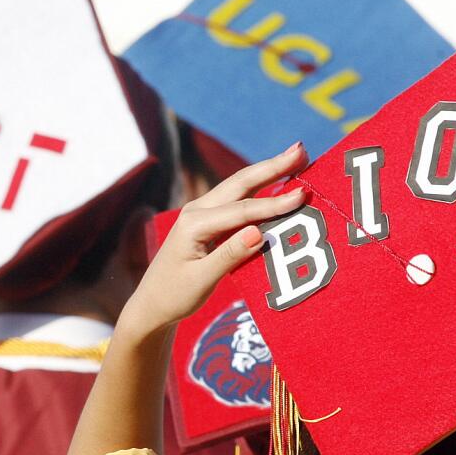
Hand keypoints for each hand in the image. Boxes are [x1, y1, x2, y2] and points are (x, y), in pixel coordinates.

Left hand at [117, 142, 308, 342]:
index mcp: (193, 224)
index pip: (242, 210)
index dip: (274, 203)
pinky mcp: (208, 221)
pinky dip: (261, 189)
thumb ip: (230, 255)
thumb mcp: (202, 280)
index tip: (303, 194)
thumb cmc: (174, 295)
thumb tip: (259, 231)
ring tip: (296, 157)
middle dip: (272, 166)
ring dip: (268, 172)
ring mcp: (201, 213)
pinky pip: (238, 201)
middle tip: (302, 150)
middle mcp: (196, 211)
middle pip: (240, 183)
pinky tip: (279, 181)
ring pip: (239, 187)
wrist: (152, 304)